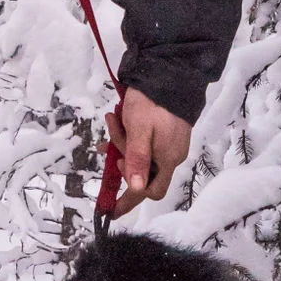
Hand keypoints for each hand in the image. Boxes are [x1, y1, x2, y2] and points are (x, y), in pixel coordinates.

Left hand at [105, 88, 191, 209]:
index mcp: (167, 159)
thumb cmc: (153, 102)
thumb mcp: (138, 131)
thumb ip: (138, 160)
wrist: (170, 71)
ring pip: (140, 156)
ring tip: (114, 119)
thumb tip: (137, 189)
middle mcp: (171, 156)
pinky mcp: (166, 133)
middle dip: (123, 160)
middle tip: (112, 139)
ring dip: (123, 143)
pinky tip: (117, 121)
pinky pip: (143, 144)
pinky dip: (129, 137)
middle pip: (141, 173)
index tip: (109, 209)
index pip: (148, 192)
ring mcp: (169, 145)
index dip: (129, 201)